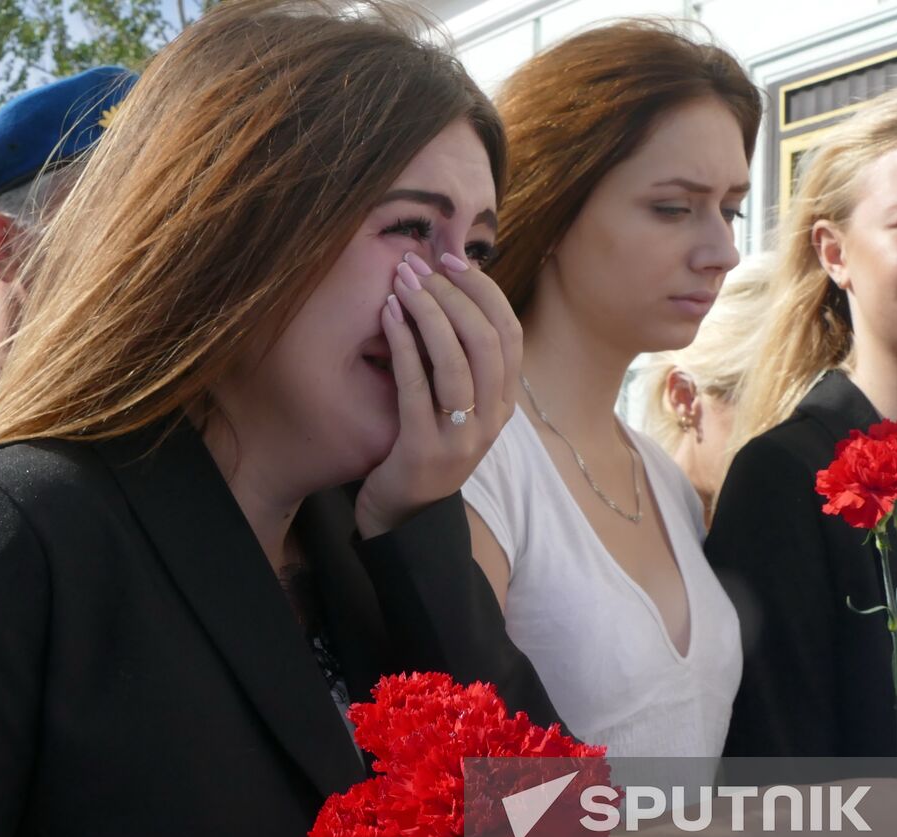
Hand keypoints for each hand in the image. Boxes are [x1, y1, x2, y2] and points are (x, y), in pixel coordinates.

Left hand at [354, 252, 520, 537]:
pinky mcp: (424, 450)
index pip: (509, 333)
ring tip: (402, 283)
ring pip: (458, 361)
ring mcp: (461, 438)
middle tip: (418, 266)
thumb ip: (461, 360)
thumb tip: (452, 290)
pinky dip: (403, 343)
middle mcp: (491, 420)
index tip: (451, 259)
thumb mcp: (455, 405)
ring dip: (429, 312)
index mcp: (504, 403)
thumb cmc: (422, 446)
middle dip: (453, 294)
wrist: (402, 515)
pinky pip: (418, 386)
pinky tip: (387, 316)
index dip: (483, 290)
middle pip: (487, 341)